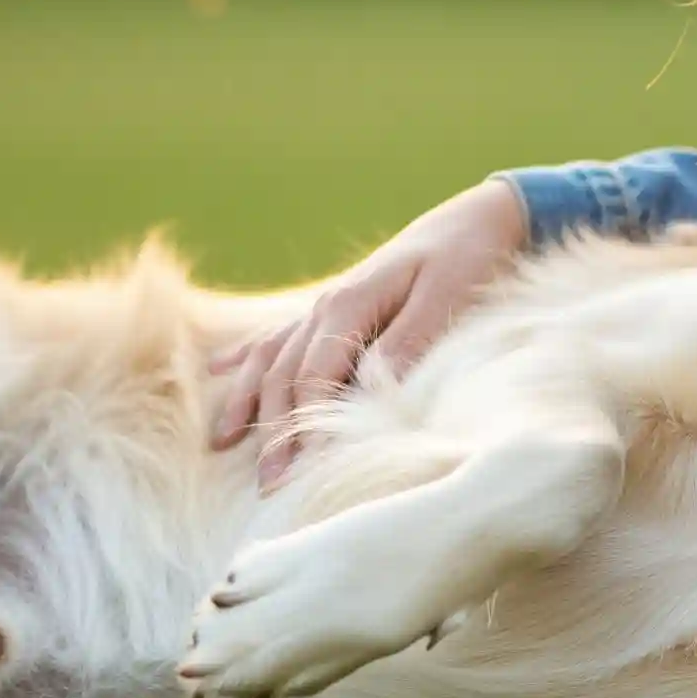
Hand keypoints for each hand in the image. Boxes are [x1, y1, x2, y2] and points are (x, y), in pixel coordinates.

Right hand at [207, 179, 528, 487]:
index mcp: (350, 303)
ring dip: (246, 399)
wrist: (478, 215)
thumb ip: (408, 341)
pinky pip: (279, 332)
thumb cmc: (468, 257)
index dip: (305, 425)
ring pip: (271, 356)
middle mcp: (327, 304)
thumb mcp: (447, 297)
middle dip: (272, 430)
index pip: (315, 377)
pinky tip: (218, 368)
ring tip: (221, 441)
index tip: (299, 470)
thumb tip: (373, 388)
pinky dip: (247, 353)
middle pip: (285, 375)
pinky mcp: (336, 302)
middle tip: (268, 482)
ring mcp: (327, 303)